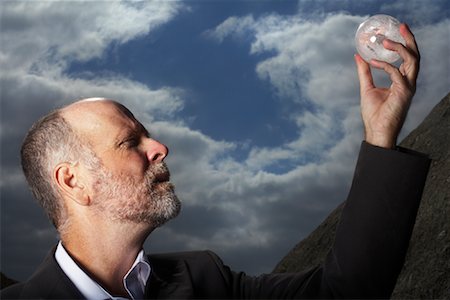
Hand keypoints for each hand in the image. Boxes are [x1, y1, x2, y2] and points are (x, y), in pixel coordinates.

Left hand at [355, 23, 419, 148]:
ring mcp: (408, 87)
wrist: (376, 131)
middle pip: (415, 56)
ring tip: (386, 41)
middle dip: (409, 39)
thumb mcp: (366, 88)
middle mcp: (408, 82)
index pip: (408, 58)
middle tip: (401, 26)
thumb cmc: (373, 114)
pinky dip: (385, 65)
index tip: (396, 31)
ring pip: (412, 61)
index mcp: (402, 81)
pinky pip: (396, 73)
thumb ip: (364, 72)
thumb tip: (358, 56)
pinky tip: (372, 62)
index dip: (404, 43)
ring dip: (400, 48)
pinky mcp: (403, 92)